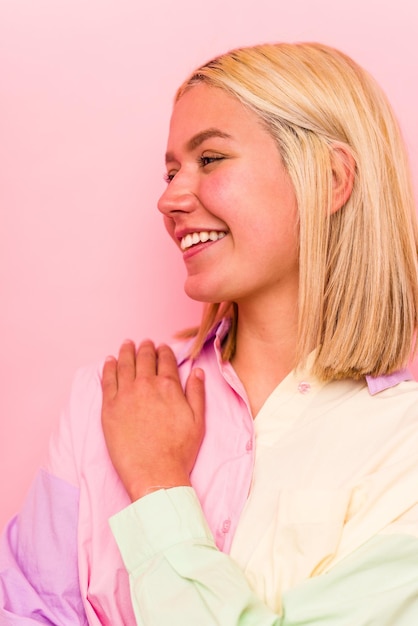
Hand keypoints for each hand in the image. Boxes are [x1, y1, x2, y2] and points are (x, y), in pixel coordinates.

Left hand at [101, 339, 204, 500]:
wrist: (155, 473)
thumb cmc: (179, 451)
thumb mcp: (198, 420)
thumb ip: (197, 393)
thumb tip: (197, 371)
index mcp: (169, 386)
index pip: (165, 360)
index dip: (164, 351)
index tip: (162, 347)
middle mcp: (146, 384)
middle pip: (144, 358)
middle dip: (145, 348)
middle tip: (144, 343)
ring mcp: (125, 394)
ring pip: (124, 364)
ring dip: (126, 351)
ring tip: (127, 345)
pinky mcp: (109, 407)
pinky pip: (107, 380)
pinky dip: (108, 367)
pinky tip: (109, 361)